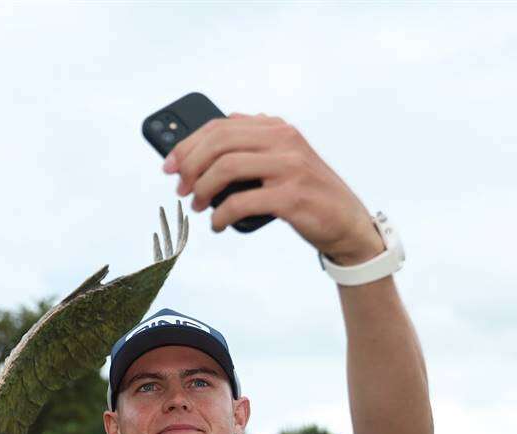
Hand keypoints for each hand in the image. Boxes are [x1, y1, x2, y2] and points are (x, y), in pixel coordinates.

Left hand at [163, 113, 383, 264]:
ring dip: (202, 190)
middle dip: (190, 166)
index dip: (188, 145)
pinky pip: (240, 202)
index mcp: (277, 128)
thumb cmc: (307, 193)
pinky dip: (220, 215)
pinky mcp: (291, 197)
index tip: (169, 165)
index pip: (220, 126)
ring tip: (197, 206)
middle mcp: (283, 141)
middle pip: (218, 143)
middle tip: (180, 188)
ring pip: (226, 168)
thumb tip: (202, 147)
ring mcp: (289, 168)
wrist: (346, 221)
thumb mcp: (282, 159)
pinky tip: (217, 223)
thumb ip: (253, 146)